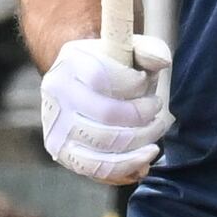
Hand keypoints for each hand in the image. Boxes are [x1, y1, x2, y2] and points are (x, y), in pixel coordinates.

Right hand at [39, 32, 171, 186]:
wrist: (78, 84)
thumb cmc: (111, 66)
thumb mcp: (130, 48)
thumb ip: (150, 49)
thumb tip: (162, 62)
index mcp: (71, 62)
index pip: (102, 77)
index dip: (134, 85)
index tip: (146, 82)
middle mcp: (56, 93)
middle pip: (107, 114)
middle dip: (143, 115)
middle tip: (157, 109)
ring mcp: (55, 125)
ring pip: (105, 144)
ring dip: (140, 140)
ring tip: (155, 129)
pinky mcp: (60, 151)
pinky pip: (96, 168)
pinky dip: (127, 165)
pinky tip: (145, 155)